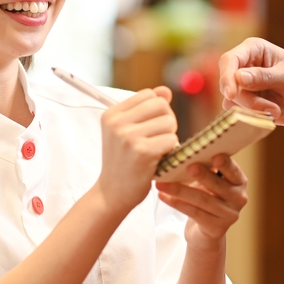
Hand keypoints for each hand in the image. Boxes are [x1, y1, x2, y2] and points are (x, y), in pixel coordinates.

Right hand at [96, 86, 177, 213]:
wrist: (112, 193)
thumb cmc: (123, 161)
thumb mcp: (127, 130)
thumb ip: (146, 108)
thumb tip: (165, 90)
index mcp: (112, 113)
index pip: (149, 94)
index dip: (157, 109)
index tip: (150, 126)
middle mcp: (117, 122)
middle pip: (161, 105)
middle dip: (167, 120)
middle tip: (158, 138)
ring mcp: (128, 137)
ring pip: (169, 122)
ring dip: (170, 137)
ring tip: (157, 150)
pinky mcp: (142, 152)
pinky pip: (172, 140)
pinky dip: (171, 150)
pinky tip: (159, 159)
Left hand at [155, 154, 247, 249]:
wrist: (204, 231)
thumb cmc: (205, 196)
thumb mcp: (208, 181)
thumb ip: (203, 167)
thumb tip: (182, 152)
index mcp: (239, 181)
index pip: (233, 170)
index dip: (226, 164)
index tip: (215, 157)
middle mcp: (238, 198)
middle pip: (217, 185)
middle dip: (202, 175)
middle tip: (188, 167)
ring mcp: (229, 215)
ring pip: (202, 200)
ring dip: (180, 190)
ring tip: (162, 183)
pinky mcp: (216, 228)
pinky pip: (193, 212)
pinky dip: (176, 203)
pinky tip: (162, 196)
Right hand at [218, 37, 283, 130]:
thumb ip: (263, 77)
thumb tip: (237, 77)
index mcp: (254, 50)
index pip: (229, 60)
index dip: (226, 76)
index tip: (231, 94)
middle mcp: (245, 65)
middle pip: (228, 82)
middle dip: (246, 98)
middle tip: (269, 107)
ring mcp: (245, 85)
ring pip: (231, 99)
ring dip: (251, 108)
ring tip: (274, 110)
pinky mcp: (247, 101)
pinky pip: (237, 110)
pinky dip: (251, 115)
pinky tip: (270, 113)